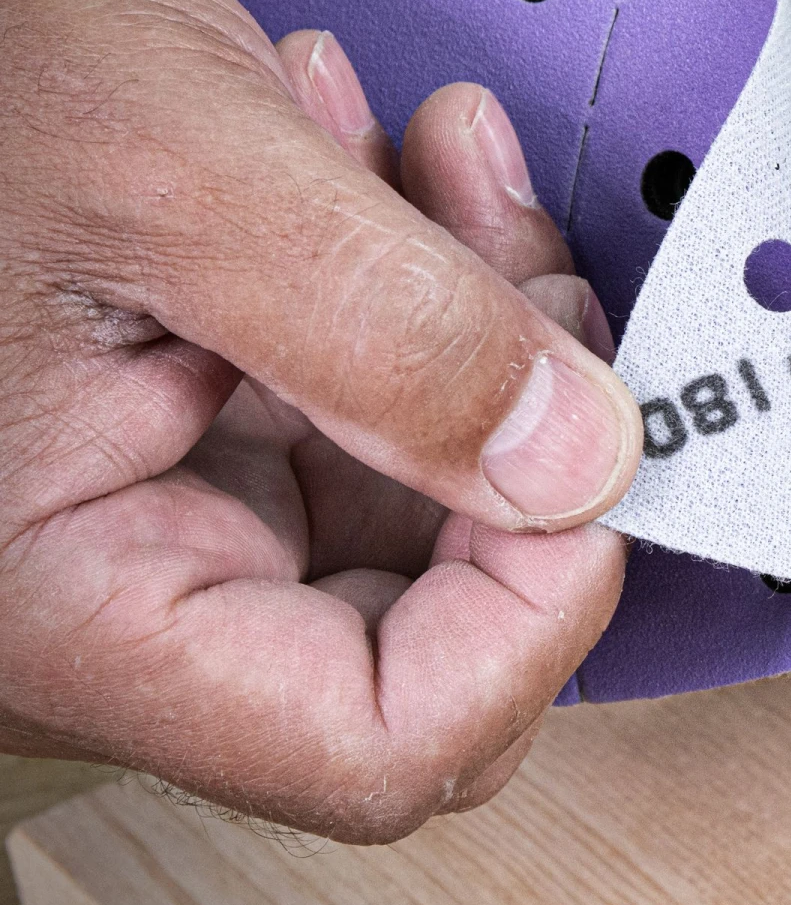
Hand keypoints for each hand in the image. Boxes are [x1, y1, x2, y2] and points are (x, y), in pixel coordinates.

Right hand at [0, 0, 641, 839]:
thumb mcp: (177, 169)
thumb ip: (389, 331)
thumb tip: (582, 464)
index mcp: (75, 597)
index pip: (377, 740)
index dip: (531, 618)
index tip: (600, 455)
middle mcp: (128, 584)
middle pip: (434, 614)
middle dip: (524, 423)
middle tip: (522, 263)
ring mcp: (175, 507)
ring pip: (426, 491)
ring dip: (479, 321)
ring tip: (443, 164)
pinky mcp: (205, 429)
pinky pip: (376, 404)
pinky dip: (418, 290)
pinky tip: (384, 172)